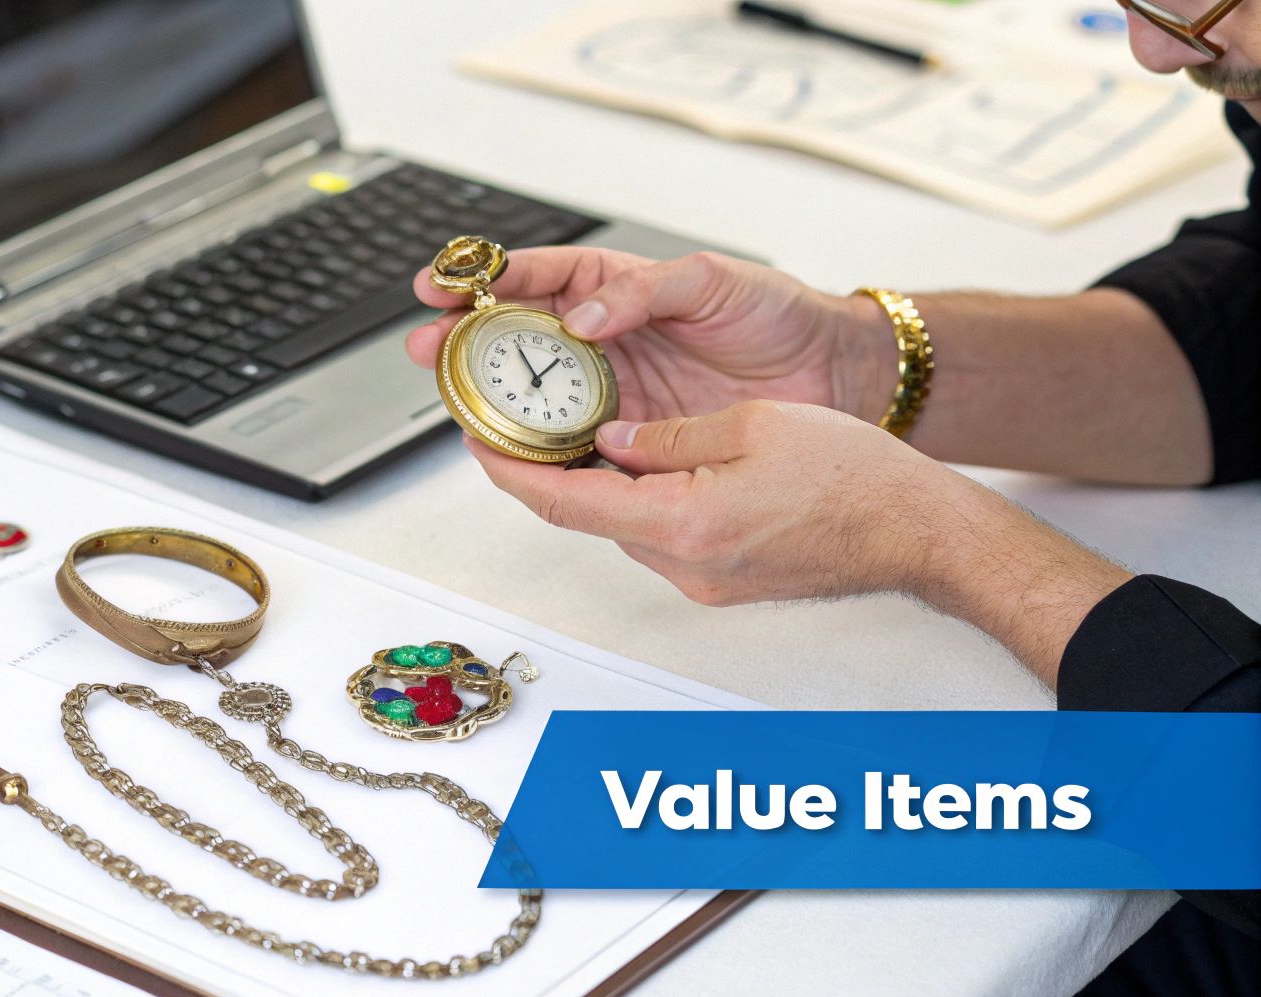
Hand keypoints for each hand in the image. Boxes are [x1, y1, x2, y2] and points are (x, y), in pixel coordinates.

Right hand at [408, 247, 894, 423]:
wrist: (830, 374)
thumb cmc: (778, 315)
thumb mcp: (712, 281)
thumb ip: (645, 293)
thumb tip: (584, 315)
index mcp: (614, 290)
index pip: (535, 280)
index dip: (482, 282)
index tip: (441, 287)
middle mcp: (603, 342)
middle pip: (516, 344)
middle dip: (466, 345)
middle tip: (429, 350)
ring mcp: (613, 393)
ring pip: (535, 400)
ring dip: (493, 403)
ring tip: (459, 404)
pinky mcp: (633, 438)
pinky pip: (576, 448)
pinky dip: (544, 453)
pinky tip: (516, 453)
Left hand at [465, 400, 1130, 679]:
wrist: (920, 532)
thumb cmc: (858, 480)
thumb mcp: (752, 425)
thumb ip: (668, 435)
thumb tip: (611, 436)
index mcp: (684, 523)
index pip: (565, 502)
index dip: (510, 471)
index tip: (475, 440)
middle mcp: (685, 565)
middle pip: (588, 516)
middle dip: (548, 470)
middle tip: (518, 422)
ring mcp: (703, 580)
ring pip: (623, 524)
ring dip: (596, 483)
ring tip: (575, 428)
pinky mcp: (722, 580)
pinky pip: (659, 534)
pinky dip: (638, 497)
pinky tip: (641, 459)